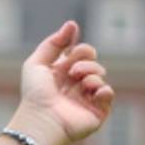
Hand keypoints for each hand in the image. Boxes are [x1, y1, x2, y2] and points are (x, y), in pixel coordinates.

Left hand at [18, 21, 114, 144]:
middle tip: (73, 71)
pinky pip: (109, 95)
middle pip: (93, 63)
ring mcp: (86, 99)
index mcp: (63, 74)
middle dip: (86, 62)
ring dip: (92, 74)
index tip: (70, 53)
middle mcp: (75, 86)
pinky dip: (104, 90)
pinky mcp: (96, 113)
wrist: (41, 119)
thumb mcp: (37, 62)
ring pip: (100, 77)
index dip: (81, 50)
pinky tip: (93, 91)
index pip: (82, 53)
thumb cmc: (34, 94)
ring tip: (81, 83)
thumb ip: (54, 43)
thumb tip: (72, 24)